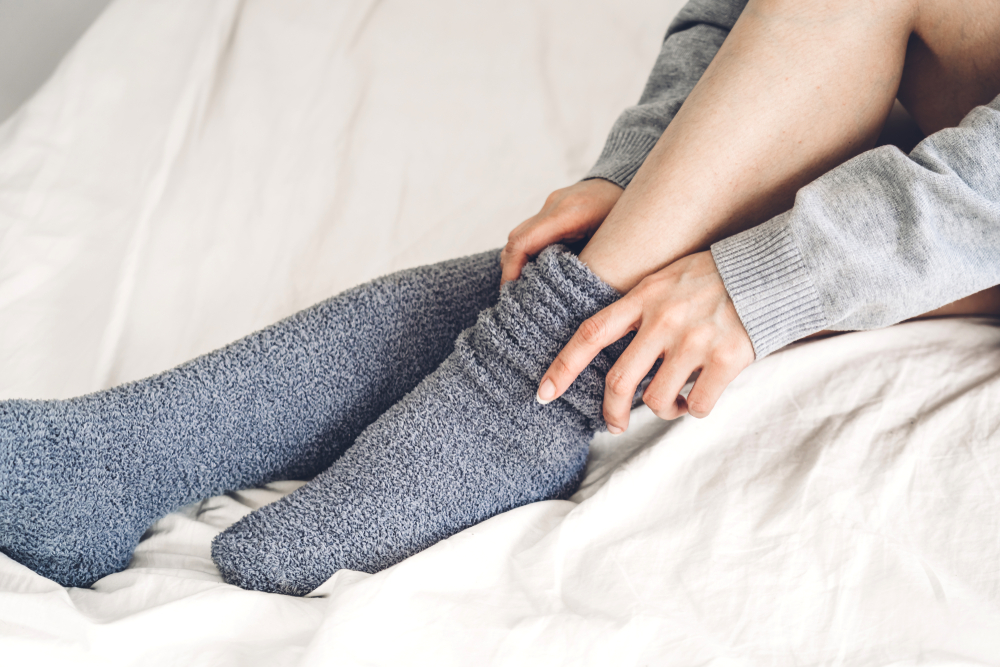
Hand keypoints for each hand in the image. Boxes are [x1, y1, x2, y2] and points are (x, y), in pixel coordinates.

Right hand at [500, 179, 622, 285]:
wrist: (630, 181)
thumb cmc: (630, 216)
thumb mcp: (613, 245)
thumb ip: (588, 266)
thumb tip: (568, 296)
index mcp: (567, 213)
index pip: (523, 241)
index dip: (512, 269)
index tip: (511, 291)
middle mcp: (554, 204)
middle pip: (515, 239)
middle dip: (511, 269)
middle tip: (517, 295)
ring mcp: (551, 203)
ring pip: (520, 235)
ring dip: (519, 261)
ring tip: (527, 286)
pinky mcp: (553, 207)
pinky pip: (532, 231)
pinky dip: (530, 251)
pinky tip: (539, 269)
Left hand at [537, 251, 754, 431]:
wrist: (773, 270)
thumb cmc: (714, 278)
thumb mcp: (666, 278)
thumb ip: (638, 309)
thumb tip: (608, 352)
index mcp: (643, 297)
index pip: (590, 334)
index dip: (562, 366)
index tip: (544, 392)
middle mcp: (664, 319)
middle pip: (619, 382)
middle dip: (611, 412)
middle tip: (613, 424)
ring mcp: (695, 340)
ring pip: (657, 400)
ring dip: (663, 409)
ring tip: (676, 398)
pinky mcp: (727, 359)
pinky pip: (698, 405)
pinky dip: (695, 408)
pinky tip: (701, 394)